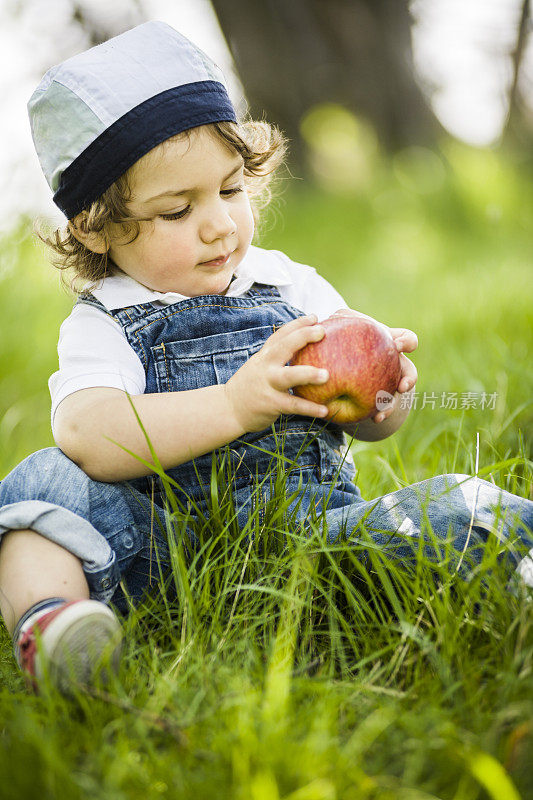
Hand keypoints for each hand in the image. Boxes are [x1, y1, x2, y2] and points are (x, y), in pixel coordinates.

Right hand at [224, 315, 330, 432]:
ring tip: (327, 375)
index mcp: (264, 356)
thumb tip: (300, 346)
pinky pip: (293, 405)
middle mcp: (265, 366)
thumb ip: (276, 356)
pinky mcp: (271, 404)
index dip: (297, 324)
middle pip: (283, 346)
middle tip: (323, 332)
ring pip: (288, 376)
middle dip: (303, 336)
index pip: (280, 335)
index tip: (314, 317)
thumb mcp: (259, 366)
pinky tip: (325, 410)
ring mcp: (267, 384)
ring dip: (308, 374)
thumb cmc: (250, 386)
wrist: (228, 409)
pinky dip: (309, 408)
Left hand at [330, 308, 417, 423]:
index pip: (406, 339)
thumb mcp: (344, 324)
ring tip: (384, 410)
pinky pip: (383, 408)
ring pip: (398, 394)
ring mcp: (390, 382)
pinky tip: (375, 419)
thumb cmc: (347, 335)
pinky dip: (380, 414)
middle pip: (409, 370)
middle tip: (402, 385)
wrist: (344, 359)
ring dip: (394, 403)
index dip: (406, 342)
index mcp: (390, 343)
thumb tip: (332, 318)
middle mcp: (395, 363)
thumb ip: (342, 319)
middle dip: (409, 378)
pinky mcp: (381, 398)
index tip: (398, 345)